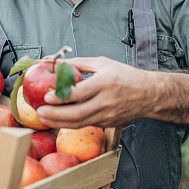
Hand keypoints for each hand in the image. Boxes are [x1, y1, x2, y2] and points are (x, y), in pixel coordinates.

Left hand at [36, 57, 151, 127]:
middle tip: (39, 111)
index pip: (79, 93)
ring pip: (79, 123)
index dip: (61, 96)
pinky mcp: (107, 123)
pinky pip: (85, 125)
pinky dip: (69, 124)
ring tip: (43, 118)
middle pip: (76, 113)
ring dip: (58, 122)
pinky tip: (58, 120)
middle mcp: (106, 101)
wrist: (149, 94)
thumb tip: (58, 63)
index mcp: (105, 83)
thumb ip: (80, 63)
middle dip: (55, 114)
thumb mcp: (103, 63)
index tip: (46, 95)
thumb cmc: (126, 76)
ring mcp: (107, 115)